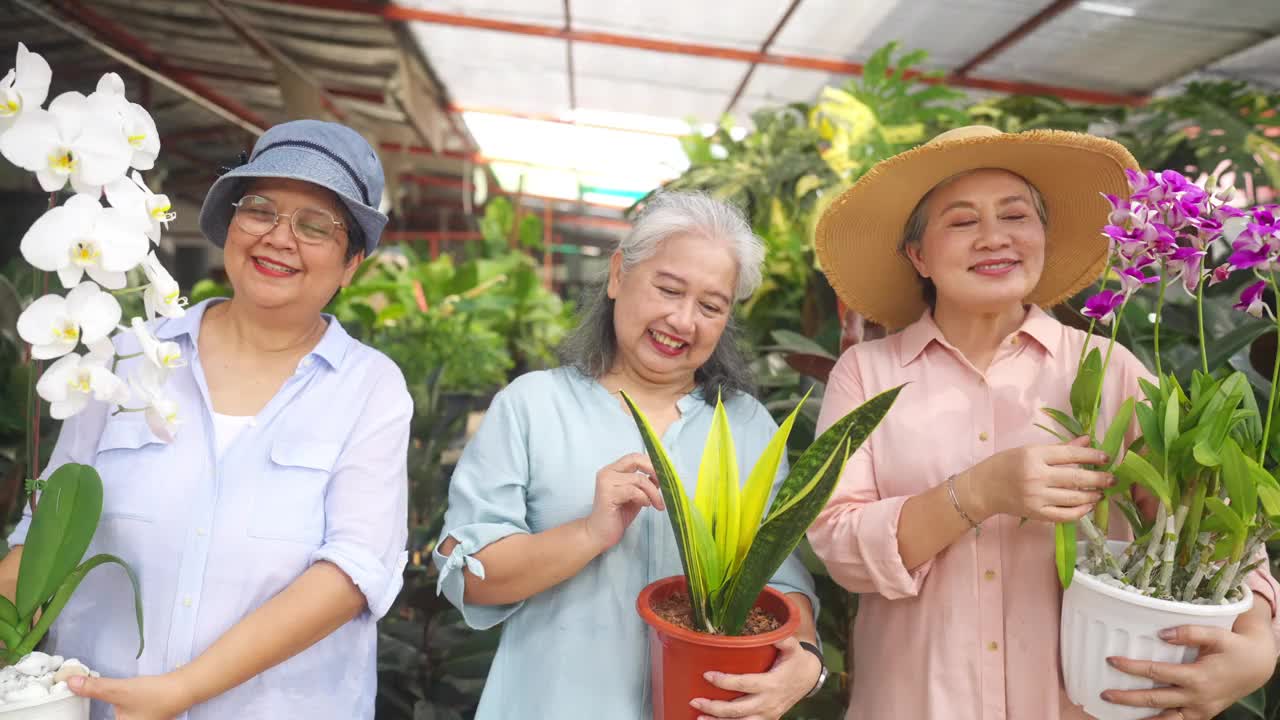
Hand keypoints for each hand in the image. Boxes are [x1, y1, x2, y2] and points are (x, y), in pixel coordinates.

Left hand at [68, 673, 195, 719]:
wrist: (184, 688)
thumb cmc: (152, 695)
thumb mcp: (120, 690)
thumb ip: (94, 688)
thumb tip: (69, 682)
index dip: (80, 715)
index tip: (70, 708)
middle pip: (101, 718)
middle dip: (88, 712)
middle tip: (75, 696)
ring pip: (111, 717)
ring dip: (97, 710)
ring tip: (84, 697)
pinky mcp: (139, 717)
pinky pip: (118, 715)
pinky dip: (110, 708)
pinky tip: (107, 699)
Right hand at [583, 453, 664, 550]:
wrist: (600, 534)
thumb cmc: (617, 516)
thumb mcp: (635, 496)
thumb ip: (644, 485)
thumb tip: (661, 476)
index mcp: (613, 470)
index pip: (635, 457)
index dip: (651, 462)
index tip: (664, 474)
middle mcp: (607, 472)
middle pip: (636, 460)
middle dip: (654, 471)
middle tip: (665, 484)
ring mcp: (606, 482)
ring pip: (639, 479)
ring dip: (653, 492)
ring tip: (656, 504)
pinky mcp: (608, 494)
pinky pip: (633, 491)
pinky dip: (643, 498)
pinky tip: (645, 505)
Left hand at [690, 636, 820, 719]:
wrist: (809, 679)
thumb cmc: (796, 660)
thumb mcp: (792, 647)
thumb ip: (782, 639)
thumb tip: (770, 631)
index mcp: (772, 684)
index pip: (745, 684)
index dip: (725, 682)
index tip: (707, 675)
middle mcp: (768, 702)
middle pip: (738, 710)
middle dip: (714, 707)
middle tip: (694, 700)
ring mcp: (768, 714)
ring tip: (699, 717)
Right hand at [964, 436, 1111, 522]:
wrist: (983, 488)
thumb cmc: (1004, 465)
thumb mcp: (1029, 450)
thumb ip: (1060, 448)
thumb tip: (1087, 440)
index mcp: (1034, 456)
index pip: (1070, 455)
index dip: (1092, 456)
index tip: (1106, 457)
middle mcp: (1036, 476)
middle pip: (1076, 478)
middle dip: (1099, 478)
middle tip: (1112, 479)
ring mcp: (1036, 497)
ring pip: (1073, 498)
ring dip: (1092, 495)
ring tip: (1101, 492)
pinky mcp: (1036, 513)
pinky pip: (1064, 515)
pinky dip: (1079, 512)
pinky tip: (1087, 506)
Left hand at [1102, 599, 1276, 718]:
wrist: (1256, 667)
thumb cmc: (1233, 647)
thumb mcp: (1216, 634)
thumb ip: (1190, 632)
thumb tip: (1162, 634)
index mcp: (1197, 676)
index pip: (1157, 672)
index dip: (1133, 667)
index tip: (1112, 661)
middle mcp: (1197, 697)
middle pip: (1155, 699)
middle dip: (1128, 698)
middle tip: (1105, 693)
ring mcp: (1200, 710)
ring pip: (1166, 719)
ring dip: (1142, 718)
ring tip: (1117, 715)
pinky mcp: (1202, 715)